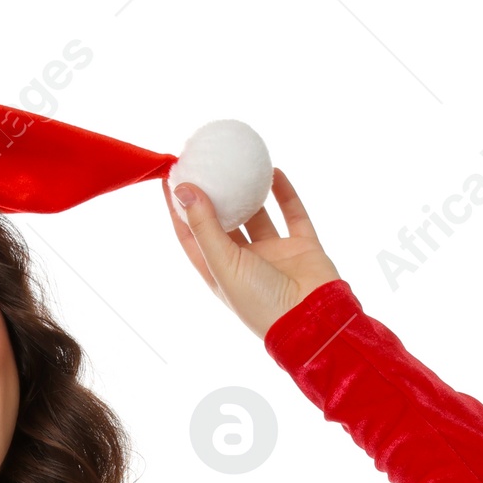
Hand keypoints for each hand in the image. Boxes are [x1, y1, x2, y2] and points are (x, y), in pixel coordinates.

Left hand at [164, 166, 340, 339]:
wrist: (312, 320)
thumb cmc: (262, 302)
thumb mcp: (224, 264)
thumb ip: (204, 226)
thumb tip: (183, 189)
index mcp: (219, 271)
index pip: (191, 235)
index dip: (179, 209)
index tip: (170, 178)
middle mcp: (244, 262)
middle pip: (222, 221)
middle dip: (212, 194)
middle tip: (203, 162)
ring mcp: (274, 253)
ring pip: (257, 215)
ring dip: (247, 191)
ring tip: (236, 163)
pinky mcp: (302, 245)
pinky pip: (292, 213)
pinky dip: (284, 192)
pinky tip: (273, 170)